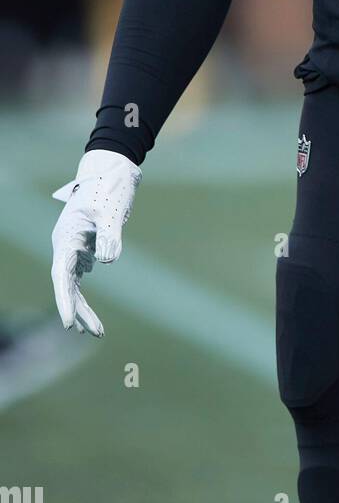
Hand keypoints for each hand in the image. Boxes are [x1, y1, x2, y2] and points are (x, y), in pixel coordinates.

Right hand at [51, 150, 140, 336]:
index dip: (64, 300)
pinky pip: (80, 276)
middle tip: (95, 333)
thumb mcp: (111, 209)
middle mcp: (66, 244)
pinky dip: (85, 294)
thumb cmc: (110, 186)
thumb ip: (109, 234)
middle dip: (78, 310)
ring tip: (97, 332)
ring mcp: (74, 246)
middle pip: (67, 284)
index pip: (61, 274)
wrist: (113, 169)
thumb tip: (106, 260)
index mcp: (67, 236)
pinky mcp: (85, 246)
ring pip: (73, 283)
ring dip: (83, 307)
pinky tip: (90, 313)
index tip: (68, 323)